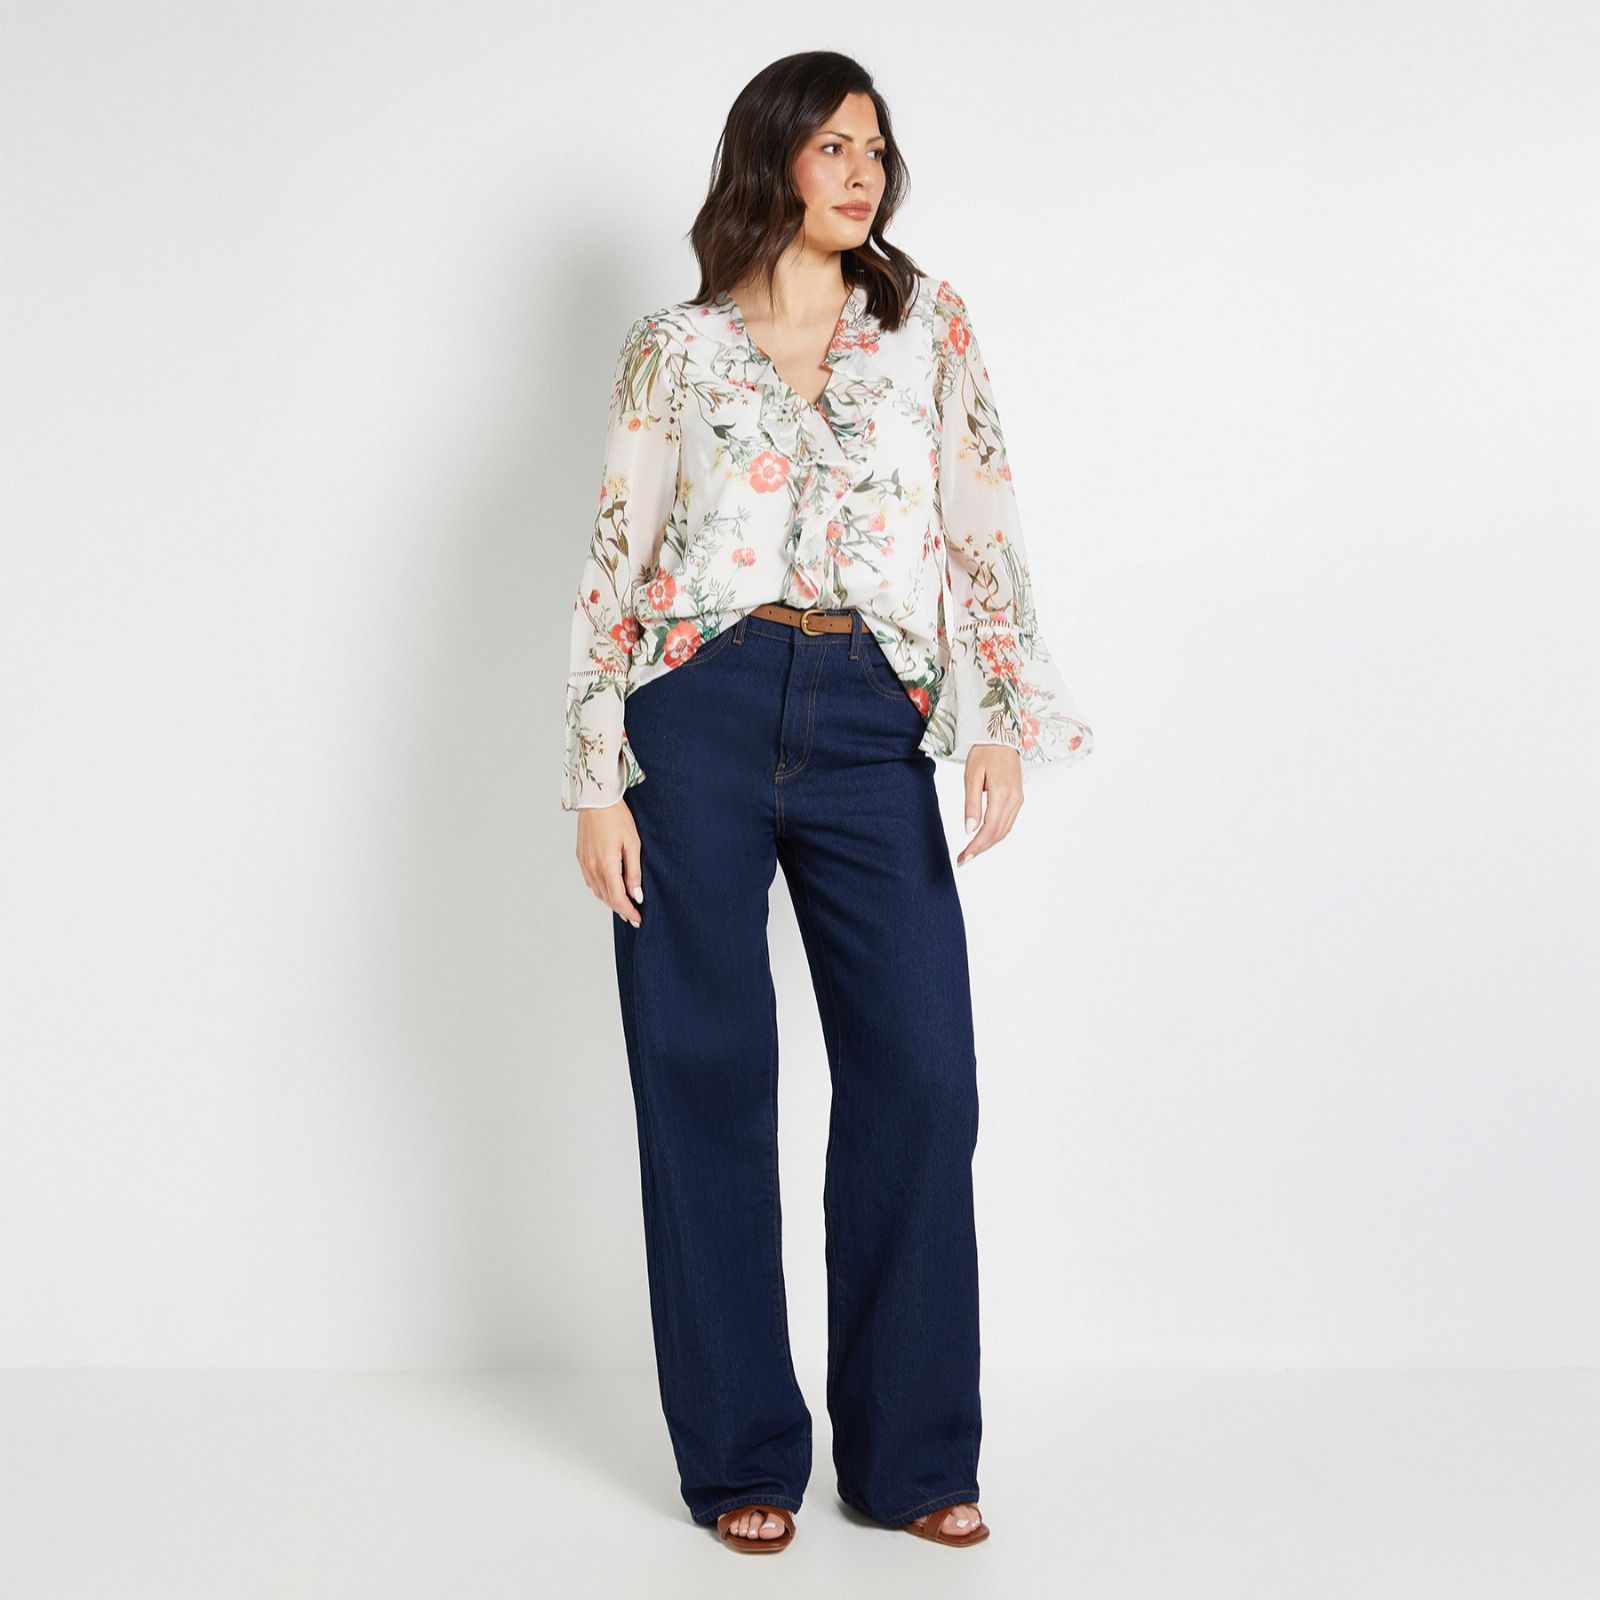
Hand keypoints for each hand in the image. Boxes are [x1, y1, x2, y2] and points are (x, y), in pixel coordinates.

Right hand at [575, 799, 643, 925]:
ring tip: (624, 905)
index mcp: (606, 865)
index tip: (638, 919)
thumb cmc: (618, 818)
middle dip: (621, 909)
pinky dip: (601, 890)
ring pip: (597, 891)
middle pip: (607, 898)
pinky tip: (610, 889)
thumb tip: (636, 895)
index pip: (618, 899)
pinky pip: (590, 881)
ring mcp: (584, 862)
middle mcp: (592, 867)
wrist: (596, 799)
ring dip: (610, 901)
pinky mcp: (580, 857)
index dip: (629, 912)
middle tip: (634, 916)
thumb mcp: (633, 844)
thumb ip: (634, 872)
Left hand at [956, 744, 1022, 865]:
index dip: (976, 846)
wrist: (1002, 737)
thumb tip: (969, 830)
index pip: (990, 828)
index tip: (964, 857)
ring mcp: (1019, 799)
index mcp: (1002, 793)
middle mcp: (1014, 799)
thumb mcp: (972, 776)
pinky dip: (995, 834)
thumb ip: (971, 804)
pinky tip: (983, 837)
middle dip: (981, 849)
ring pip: (1005, 830)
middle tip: (963, 859)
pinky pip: (1008, 822)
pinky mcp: (1018, 798)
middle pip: (998, 833)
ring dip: (988, 844)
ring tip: (971, 852)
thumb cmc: (984, 752)